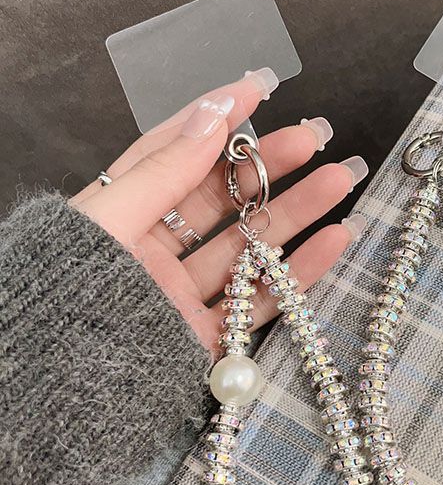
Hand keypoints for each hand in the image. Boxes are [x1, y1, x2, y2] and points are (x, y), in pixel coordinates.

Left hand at [71, 69, 367, 348]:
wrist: (59, 395)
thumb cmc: (70, 298)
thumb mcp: (108, 221)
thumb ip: (162, 171)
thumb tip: (212, 117)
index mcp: (121, 214)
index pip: (174, 151)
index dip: (216, 118)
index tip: (258, 88)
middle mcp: (154, 249)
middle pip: (223, 196)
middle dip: (271, 163)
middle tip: (315, 137)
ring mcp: (183, 293)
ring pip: (251, 244)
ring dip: (300, 211)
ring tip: (341, 179)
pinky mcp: (207, 336)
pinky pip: (262, 299)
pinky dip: (302, 271)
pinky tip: (336, 240)